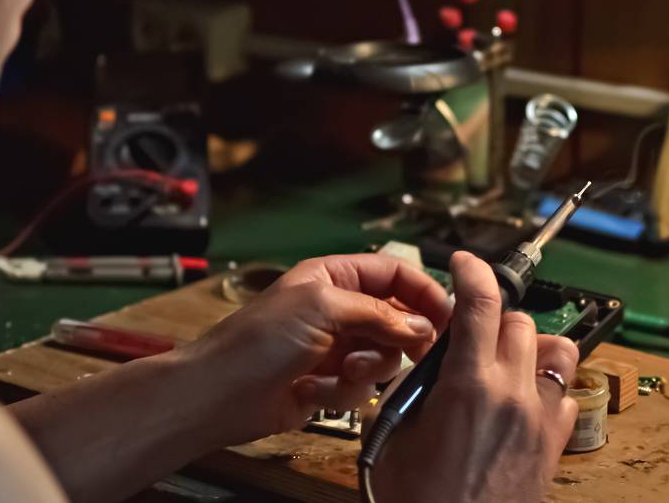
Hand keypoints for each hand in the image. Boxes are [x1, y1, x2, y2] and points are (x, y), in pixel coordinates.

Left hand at [183, 254, 451, 444]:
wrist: (220, 394)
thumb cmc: (260, 339)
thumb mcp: (322, 308)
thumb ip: (378, 313)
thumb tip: (422, 325)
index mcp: (334, 277)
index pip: (395, 274)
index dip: (423, 292)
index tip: (448, 316)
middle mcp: (338, 309)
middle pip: (396, 318)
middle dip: (397, 338)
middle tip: (407, 352)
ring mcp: (335, 348)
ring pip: (382, 357)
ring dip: (366, 368)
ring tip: (342, 372)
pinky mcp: (329, 384)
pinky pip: (360, 387)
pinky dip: (341, 392)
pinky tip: (312, 391)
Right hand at [371, 251, 579, 502]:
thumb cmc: (417, 497)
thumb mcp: (396, 431)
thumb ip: (416, 383)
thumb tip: (430, 357)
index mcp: (469, 385)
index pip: (480, 303)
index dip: (474, 272)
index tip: (465, 263)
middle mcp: (513, 393)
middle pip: (519, 321)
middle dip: (494, 317)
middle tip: (472, 332)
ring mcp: (541, 417)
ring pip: (554, 348)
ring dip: (528, 345)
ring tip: (504, 360)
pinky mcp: (556, 442)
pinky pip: (565, 390)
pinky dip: (548, 382)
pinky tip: (524, 396)